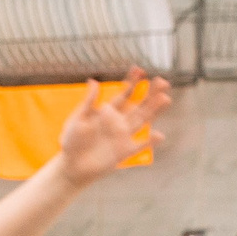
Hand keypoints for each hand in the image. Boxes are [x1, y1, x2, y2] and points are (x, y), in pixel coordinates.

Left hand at [55, 71, 171, 183]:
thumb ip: (89, 102)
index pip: (124, 94)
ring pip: (142, 120)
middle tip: (162, 81)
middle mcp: (118, 122)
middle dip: (150, 94)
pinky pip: (139, 146)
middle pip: (138, 105)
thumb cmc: (71, 141)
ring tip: (165, 98)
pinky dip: (149, 142)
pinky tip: (159, 135)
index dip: (132, 82)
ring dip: (154, 110)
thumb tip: (94, 81)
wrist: (71, 166)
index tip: (140, 70)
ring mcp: (122, 137)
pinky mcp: (123, 152)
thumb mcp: (78, 118)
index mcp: (107, 112)